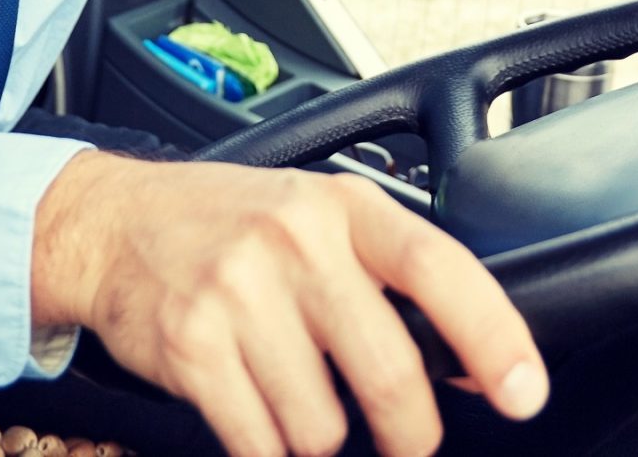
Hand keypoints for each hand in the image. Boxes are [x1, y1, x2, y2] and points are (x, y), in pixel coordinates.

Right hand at [31, 154, 546, 456]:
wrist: (112, 223)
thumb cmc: (231, 224)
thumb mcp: (319, 216)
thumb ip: (391, 273)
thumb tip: (475, 362)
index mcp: (342, 205)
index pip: (438, 269)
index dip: (493, 336)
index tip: (525, 393)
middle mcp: (293, 241)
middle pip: (388, 373)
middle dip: (410, 433)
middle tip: (408, 443)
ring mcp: (238, 293)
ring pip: (321, 427)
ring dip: (316, 434)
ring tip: (291, 391)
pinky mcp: (191, 346)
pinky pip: (260, 443)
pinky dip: (266, 445)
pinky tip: (251, 404)